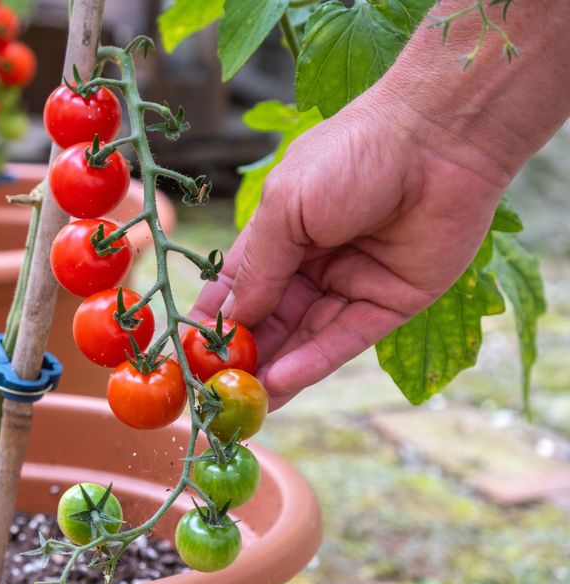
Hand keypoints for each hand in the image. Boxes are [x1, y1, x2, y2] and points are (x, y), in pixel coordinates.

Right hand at [191, 93, 509, 409]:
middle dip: (244, 356)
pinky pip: (345, 339)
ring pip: (305, 339)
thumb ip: (258, 269)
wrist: (437, 139)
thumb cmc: (350, 156)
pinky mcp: (389, 304)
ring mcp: (350, 286)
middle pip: (271, 321)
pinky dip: (312, 362)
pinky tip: (281, 381)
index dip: (213, 322)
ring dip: (274, 370)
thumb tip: (231, 321)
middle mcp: (313, 265)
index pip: (238, 289)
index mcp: (280, 236)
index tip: (187, 356)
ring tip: (244, 402)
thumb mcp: (286, 210)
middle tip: (215, 392)